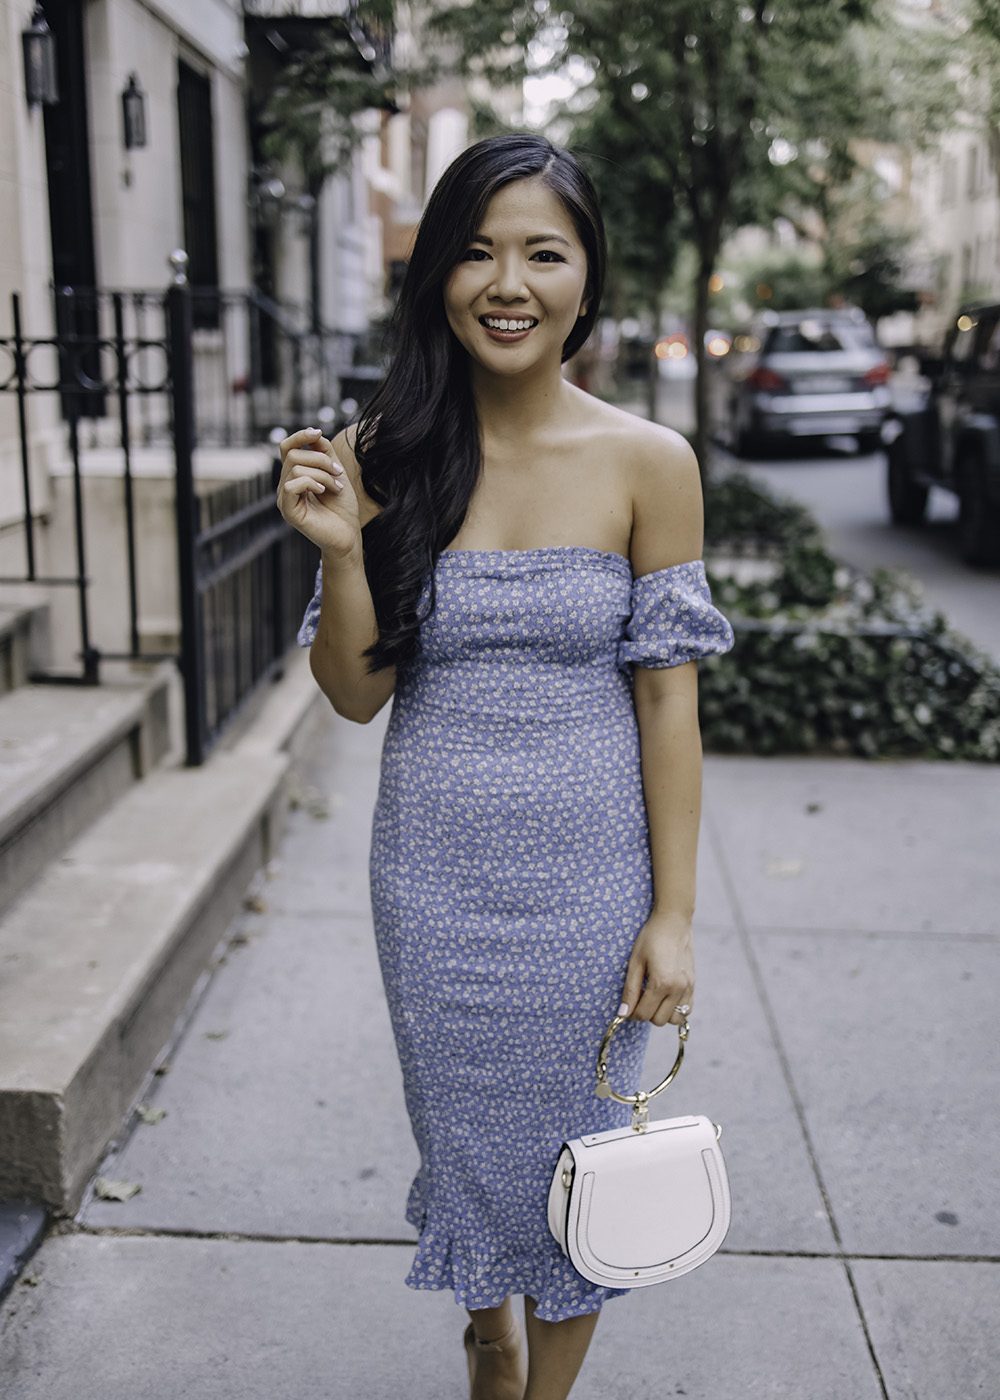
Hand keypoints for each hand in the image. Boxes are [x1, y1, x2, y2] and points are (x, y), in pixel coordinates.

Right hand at [276, 427, 361, 559]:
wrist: (349, 535)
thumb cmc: (343, 507)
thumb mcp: (336, 472)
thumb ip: (324, 452)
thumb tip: (314, 433)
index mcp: (295, 476)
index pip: (287, 448)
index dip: (300, 436)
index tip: (318, 432)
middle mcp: (286, 486)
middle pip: (294, 456)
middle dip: (321, 460)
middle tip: (338, 474)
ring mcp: (285, 499)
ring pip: (295, 468)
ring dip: (322, 474)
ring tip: (336, 487)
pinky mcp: (288, 511)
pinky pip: (290, 486)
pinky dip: (311, 483)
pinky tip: (323, 491)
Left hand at [619, 911, 693, 1026]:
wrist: (674, 922)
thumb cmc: (651, 938)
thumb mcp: (635, 962)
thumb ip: (630, 990)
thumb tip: (623, 1013)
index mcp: (662, 983)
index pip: (643, 1014)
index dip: (631, 1013)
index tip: (627, 1006)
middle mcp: (678, 988)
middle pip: (658, 1020)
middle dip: (646, 1013)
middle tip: (640, 996)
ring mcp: (688, 987)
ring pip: (674, 1019)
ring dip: (661, 1013)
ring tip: (653, 996)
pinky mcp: (693, 984)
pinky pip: (686, 1009)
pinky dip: (675, 1009)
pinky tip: (665, 996)